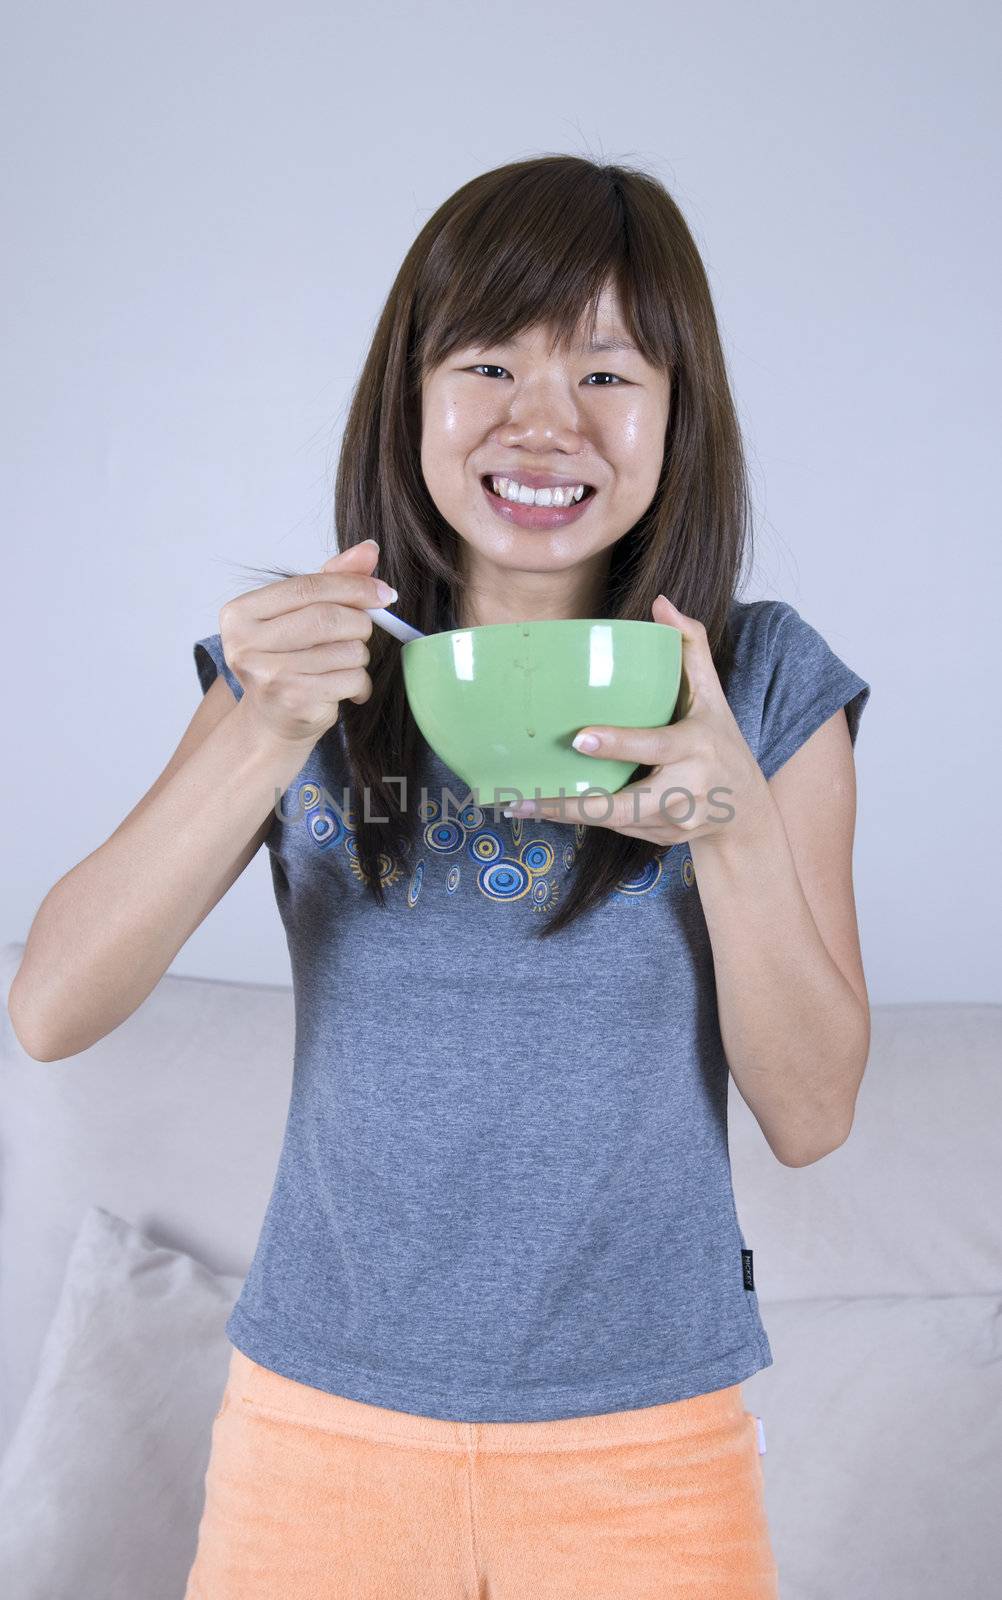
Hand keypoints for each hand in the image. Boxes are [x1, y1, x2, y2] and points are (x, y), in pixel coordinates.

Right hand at [219, 540, 395, 746]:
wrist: (274, 720)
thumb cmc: (289, 658)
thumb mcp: (303, 613)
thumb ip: (333, 577)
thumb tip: (370, 548)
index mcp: (240, 613)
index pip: (307, 588)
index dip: (352, 586)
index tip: (382, 593)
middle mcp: (245, 644)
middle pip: (327, 618)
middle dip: (359, 623)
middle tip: (362, 632)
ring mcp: (267, 675)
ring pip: (345, 650)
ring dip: (359, 656)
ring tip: (345, 665)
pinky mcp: (293, 701)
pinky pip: (350, 679)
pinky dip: (360, 683)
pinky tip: (346, 689)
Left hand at [502, 594, 772, 848]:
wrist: (747, 811)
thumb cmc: (722, 741)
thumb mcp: (713, 694)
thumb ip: (691, 646)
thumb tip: (661, 604)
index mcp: (695, 746)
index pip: (654, 747)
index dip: (619, 744)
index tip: (580, 739)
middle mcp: (686, 789)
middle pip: (624, 805)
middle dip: (574, 805)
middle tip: (525, 797)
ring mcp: (673, 820)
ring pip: (613, 821)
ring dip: (565, 814)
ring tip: (518, 804)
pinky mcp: (660, 838)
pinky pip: (616, 827)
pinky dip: (584, 818)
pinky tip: (547, 807)